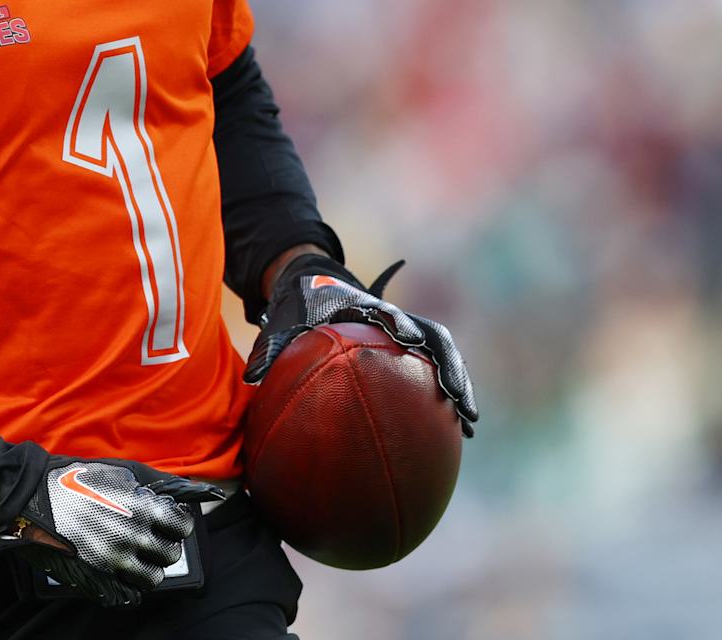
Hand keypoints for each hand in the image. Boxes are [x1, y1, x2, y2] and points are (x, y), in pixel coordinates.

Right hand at [0, 458, 224, 606]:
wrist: (31, 496)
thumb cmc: (77, 478)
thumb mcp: (121, 470)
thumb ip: (159, 483)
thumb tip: (195, 491)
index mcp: (142, 508)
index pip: (182, 527)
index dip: (177, 524)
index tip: (168, 522)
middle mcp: (132, 537)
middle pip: (169, 555)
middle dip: (163, 546)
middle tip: (151, 538)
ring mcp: (113, 561)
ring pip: (152, 580)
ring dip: (149, 569)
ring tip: (136, 556)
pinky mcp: (95, 578)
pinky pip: (127, 596)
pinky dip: (128, 588)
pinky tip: (120, 573)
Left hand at [247, 253, 479, 437]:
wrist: (314, 286)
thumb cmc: (299, 305)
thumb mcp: (282, 320)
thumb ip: (271, 346)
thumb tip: (250, 379)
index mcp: (365, 307)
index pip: (388, 313)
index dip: (399, 323)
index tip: (407, 338)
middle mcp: (395, 319)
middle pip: (433, 337)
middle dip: (448, 364)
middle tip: (455, 395)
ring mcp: (408, 333)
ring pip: (444, 357)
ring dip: (459, 384)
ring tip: (470, 421)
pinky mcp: (411, 351)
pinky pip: (436, 373)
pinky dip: (450, 397)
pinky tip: (461, 434)